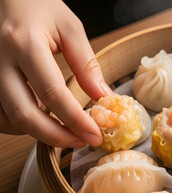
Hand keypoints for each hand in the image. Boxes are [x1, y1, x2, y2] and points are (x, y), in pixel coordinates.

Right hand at [0, 0, 111, 147]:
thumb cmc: (37, 4)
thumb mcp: (69, 27)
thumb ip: (86, 64)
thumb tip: (103, 97)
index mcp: (24, 44)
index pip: (52, 93)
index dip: (75, 119)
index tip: (94, 134)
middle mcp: (0, 60)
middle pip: (23, 114)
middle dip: (55, 136)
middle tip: (80, 141)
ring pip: (6, 118)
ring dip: (36, 132)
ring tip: (65, 131)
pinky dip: (21, 122)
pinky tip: (42, 118)